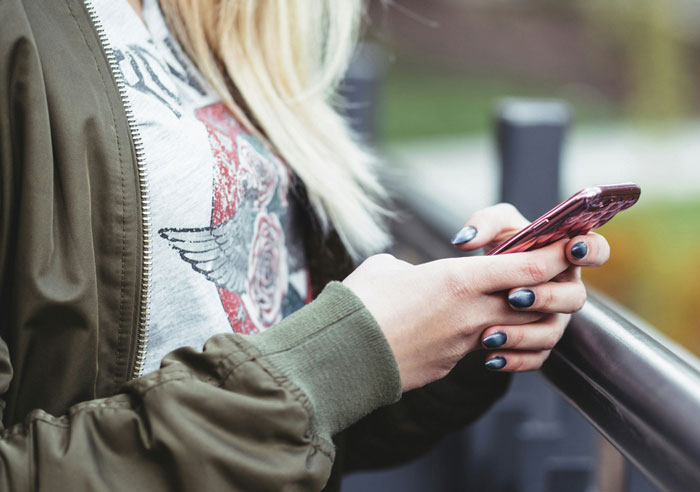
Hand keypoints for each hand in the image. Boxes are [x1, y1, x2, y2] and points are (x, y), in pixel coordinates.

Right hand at [343, 239, 574, 391]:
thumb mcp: (387, 268)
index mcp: (458, 280)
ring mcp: (464, 344)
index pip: (528, 268)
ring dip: (520, 318)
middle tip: (542, 276)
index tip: (568, 246)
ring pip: (514, 329)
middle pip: (533, 301)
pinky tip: (468, 332)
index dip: (555, 256)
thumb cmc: (360, 303)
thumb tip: (414, 276)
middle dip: (546, 288)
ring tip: (504, 307)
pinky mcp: (451, 365)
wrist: (341, 355)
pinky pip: (483, 350)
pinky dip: (487, 339)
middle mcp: (471, 314)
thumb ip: (414, 268)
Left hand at [451, 203, 609, 371]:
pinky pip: (535, 358)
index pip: (595, 250)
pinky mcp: (539, 343)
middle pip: (574, 298)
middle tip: (513, 296)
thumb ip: (484, 223)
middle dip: (546, 297)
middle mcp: (565, 288)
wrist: (482, 282)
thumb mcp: (494, 226)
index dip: (591, 250)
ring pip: (551, 333)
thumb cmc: (500, 246)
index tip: (571, 249)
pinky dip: (513, 360)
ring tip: (490, 334)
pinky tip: (490, 357)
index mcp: (565, 255)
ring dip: (523, 334)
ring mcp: (555, 318)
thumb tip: (466, 240)